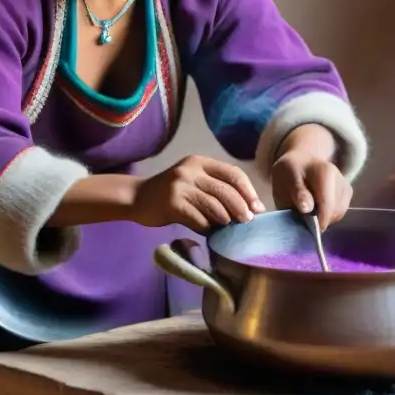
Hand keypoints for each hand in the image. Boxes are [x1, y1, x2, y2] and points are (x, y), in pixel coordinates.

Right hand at [132, 155, 265, 232]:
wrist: (137, 198)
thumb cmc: (171, 193)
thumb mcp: (194, 181)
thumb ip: (216, 189)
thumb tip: (249, 208)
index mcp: (200, 162)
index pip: (233, 173)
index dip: (248, 191)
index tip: (257, 208)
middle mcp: (191, 170)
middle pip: (226, 190)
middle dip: (241, 208)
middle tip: (247, 221)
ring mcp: (180, 186)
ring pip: (214, 206)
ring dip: (225, 220)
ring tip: (228, 227)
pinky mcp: (172, 203)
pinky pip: (198, 219)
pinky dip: (207, 228)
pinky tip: (209, 231)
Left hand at [270, 151, 352, 230]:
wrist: (301, 162)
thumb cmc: (289, 173)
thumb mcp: (285, 180)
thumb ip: (297, 194)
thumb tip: (306, 209)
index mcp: (325, 172)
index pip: (327, 203)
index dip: (319, 221)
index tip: (308, 228)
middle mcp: (340, 177)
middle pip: (335, 210)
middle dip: (320, 219)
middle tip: (303, 218)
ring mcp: (345, 185)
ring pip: (338, 213)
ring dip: (324, 218)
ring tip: (308, 211)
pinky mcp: (347, 193)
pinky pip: (340, 212)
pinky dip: (328, 215)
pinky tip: (317, 209)